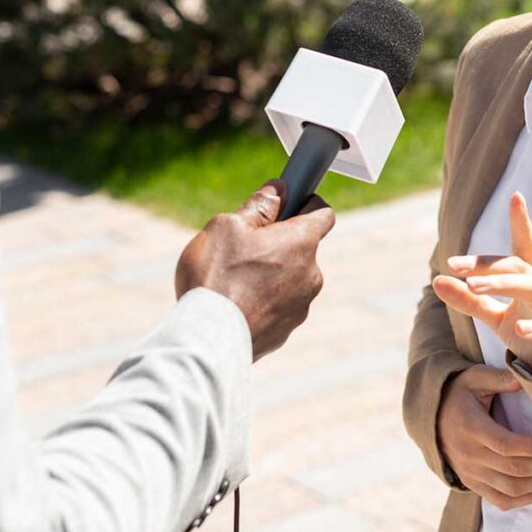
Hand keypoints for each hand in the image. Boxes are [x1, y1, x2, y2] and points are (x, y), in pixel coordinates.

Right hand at [175, 179, 335, 359]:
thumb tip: (279, 191)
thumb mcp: (228, 226)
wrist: (209, 340)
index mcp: (302, 242)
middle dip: (278, 243)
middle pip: (301, 248)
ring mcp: (301, 305)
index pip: (323, 213)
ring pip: (289, 278)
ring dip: (270, 274)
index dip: (305, 204)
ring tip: (233, 281)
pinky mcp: (287, 330)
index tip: (285, 205)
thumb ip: (259, 206)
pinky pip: (279, 306)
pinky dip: (263, 301)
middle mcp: (311, 274)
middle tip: (243, 247)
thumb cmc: (216, 277)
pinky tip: (235, 305)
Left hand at [433, 192, 531, 381]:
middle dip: (487, 265)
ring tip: (474, 287)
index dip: (521, 223)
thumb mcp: (495, 318)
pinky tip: (521, 330)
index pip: (524, 247)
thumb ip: (469, 300)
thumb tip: (436, 279)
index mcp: (530, 281)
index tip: (516, 196)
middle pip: (518, 267)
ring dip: (503, 286)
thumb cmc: (531, 336)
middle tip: (454, 265)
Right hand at [438, 365, 531, 510]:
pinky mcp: (473, 483)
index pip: (507, 445)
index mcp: (472, 428)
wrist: (431, 418)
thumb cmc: (459, 394)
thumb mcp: (474, 378)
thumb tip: (523, 379)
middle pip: (514, 470)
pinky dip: (526, 499)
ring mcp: (471, 473)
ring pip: (511, 489)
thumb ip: (498, 378)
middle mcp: (470, 455)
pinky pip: (502, 501)